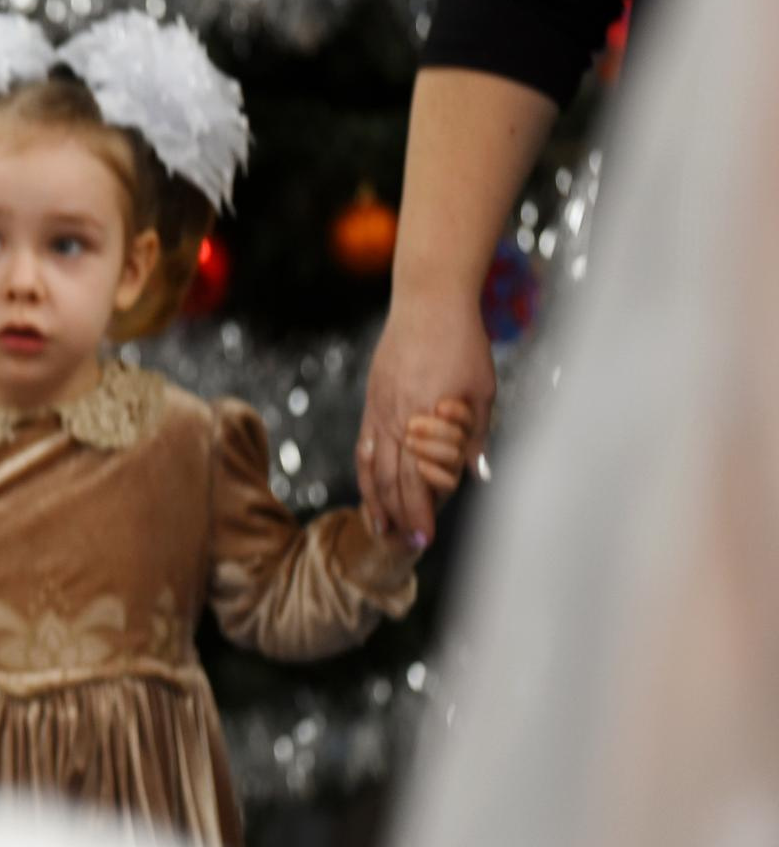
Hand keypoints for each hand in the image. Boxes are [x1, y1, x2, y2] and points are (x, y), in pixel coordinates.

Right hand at [358, 295, 493, 547]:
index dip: (420, 511)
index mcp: (424, 419)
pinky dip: (365, 472)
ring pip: (371, 465)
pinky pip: (364, 444)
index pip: (417, 478)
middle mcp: (395, 418)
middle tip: (405, 544)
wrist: (428, 302)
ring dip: (375, 500)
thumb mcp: (482, 391)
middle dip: (398, 514)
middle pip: (390, 478)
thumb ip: (475, 434)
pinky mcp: (373, 400)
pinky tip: (368, 488)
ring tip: (378, 527)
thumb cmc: (463, 344)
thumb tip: (475, 472)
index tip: (426, 536)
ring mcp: (379, 409)